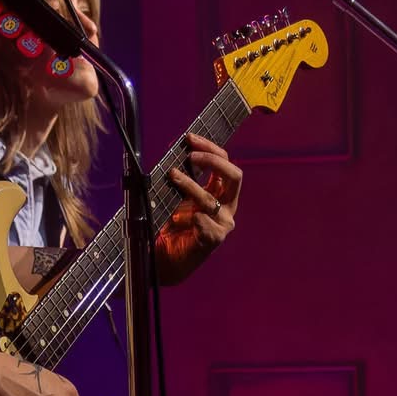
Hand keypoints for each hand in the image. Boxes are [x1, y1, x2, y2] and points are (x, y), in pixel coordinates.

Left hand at [155, 132, 241, 285]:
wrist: (162, 257)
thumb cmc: (170, 225)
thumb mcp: (174, 195)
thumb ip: (180, 177)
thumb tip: (174, 150)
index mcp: (220, 192)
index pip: (224, 162)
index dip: (209, 148)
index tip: (190, 138)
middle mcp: (225, 205)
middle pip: (234, 176)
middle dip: (212, 161)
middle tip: (189, 157)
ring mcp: (222, 223)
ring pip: (212, 200)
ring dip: (190, 186)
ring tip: (173, 176)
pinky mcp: (213, 240)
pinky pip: (207, 225)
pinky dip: (196, 219)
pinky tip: (184, 219)